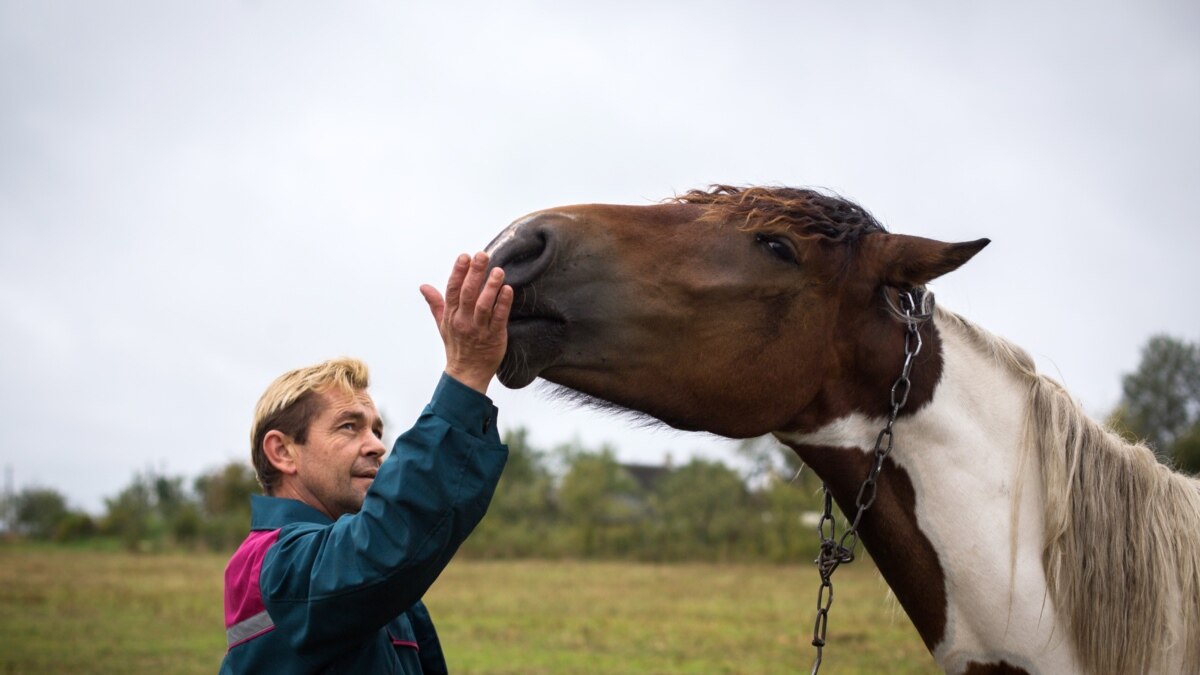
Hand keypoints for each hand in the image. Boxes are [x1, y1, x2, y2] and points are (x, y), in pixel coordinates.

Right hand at [420, 252, 513, 393]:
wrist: (467, 373)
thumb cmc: (457, 346)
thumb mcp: (443, 324)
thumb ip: (436, 303)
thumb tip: (423, 286)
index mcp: (451, 315)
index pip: (453, 290)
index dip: (458, 272)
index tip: (465, 256)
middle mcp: (463, 321)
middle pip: (468, 293)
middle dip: (475, 273)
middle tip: (482, 255)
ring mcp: (478, 329)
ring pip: (484, 305)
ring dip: (491, 287)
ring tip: (498, 271)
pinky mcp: (494, 337)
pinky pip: (499, 318)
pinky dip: (503, 304)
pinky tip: (508, 290)